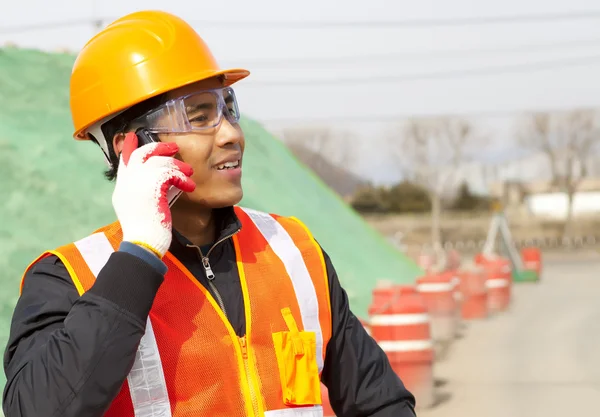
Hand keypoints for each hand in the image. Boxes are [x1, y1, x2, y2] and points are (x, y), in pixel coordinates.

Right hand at [112, 132, 195, 257]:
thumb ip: (152, 191)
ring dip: (177, 166)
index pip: (124, 162)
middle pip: (141, 154)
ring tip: (189, 172)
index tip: (132, 137)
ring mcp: (136, 184)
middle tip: (173, 148)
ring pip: (158, 162)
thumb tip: (168, 179)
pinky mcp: (151, 189)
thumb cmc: (148, 232)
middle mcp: (127, 183)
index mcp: (123, 188)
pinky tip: (189, 186)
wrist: (144, 245)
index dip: (130, 149)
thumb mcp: (147, 206)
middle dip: (158, 148)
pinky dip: (182, 178)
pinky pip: (169, 173)